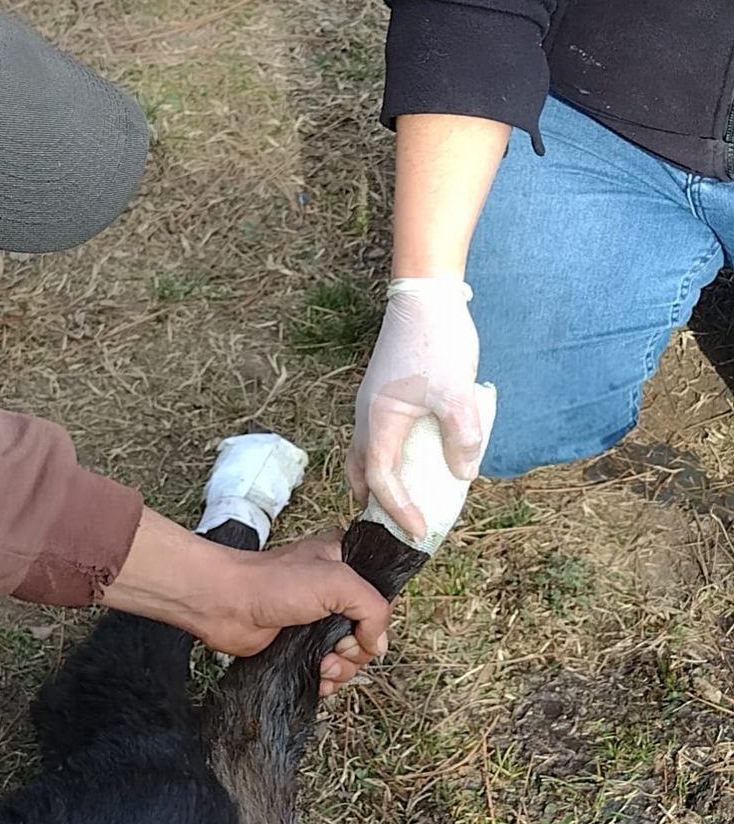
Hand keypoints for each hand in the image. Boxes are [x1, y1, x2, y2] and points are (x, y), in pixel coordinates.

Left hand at [102, 510, 389, 672]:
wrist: (225, 605)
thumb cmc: (274, 583)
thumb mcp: (336, 582)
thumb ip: (372, 609)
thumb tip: (379, 645)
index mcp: (347, 563)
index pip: (383, 594)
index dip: (379, 618)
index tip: (365, 629)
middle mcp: (336, 591)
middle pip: (369, 630)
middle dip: (359, 650)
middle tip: (338, 650)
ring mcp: (319, 619)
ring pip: (351, 654)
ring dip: (343, 668)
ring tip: (324, 667)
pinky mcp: (302, 645)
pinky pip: (329, 668)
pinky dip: (328, 679)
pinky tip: (318, 681)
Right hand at [346, 279, 482, 538]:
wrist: (425, 293)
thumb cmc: (439, 342)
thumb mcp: (458, 394)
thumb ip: (462, 439)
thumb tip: (462, 473)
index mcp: (379, 421)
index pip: (380, 480)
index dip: (397, 509)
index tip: (418, 531)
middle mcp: (366, 415)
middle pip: (360, 470)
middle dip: (374, 501)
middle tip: (393, 522)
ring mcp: (371, 401)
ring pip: (365, 452)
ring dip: (377, 479)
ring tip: (400, 496)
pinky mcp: (381, 390)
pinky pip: (376, 435)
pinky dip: (386, 456)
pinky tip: (412, 455)